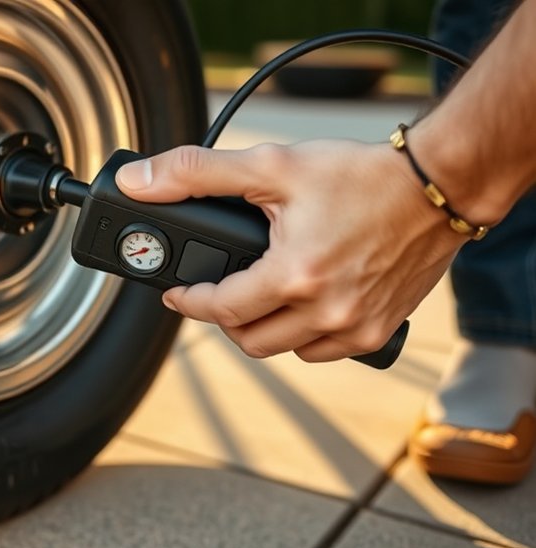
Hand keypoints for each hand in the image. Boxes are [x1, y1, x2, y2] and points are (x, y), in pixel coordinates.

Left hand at [116, 141, 466, 361]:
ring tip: (259, 297)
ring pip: (287, 350)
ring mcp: (356, 327)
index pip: (219, 309)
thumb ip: (196, 173)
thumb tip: (138, 182)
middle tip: (216, 292)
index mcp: (294, 275)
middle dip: (224, 318)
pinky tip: (303, 305)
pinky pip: (327, 352)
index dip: (187, 301)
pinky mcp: (381, 330)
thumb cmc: (361, 173)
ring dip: (265, 329)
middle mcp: (326, 311)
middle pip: (249, 340)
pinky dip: (306, 336)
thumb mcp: (271, 165)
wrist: (440, 182)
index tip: (175, 293)